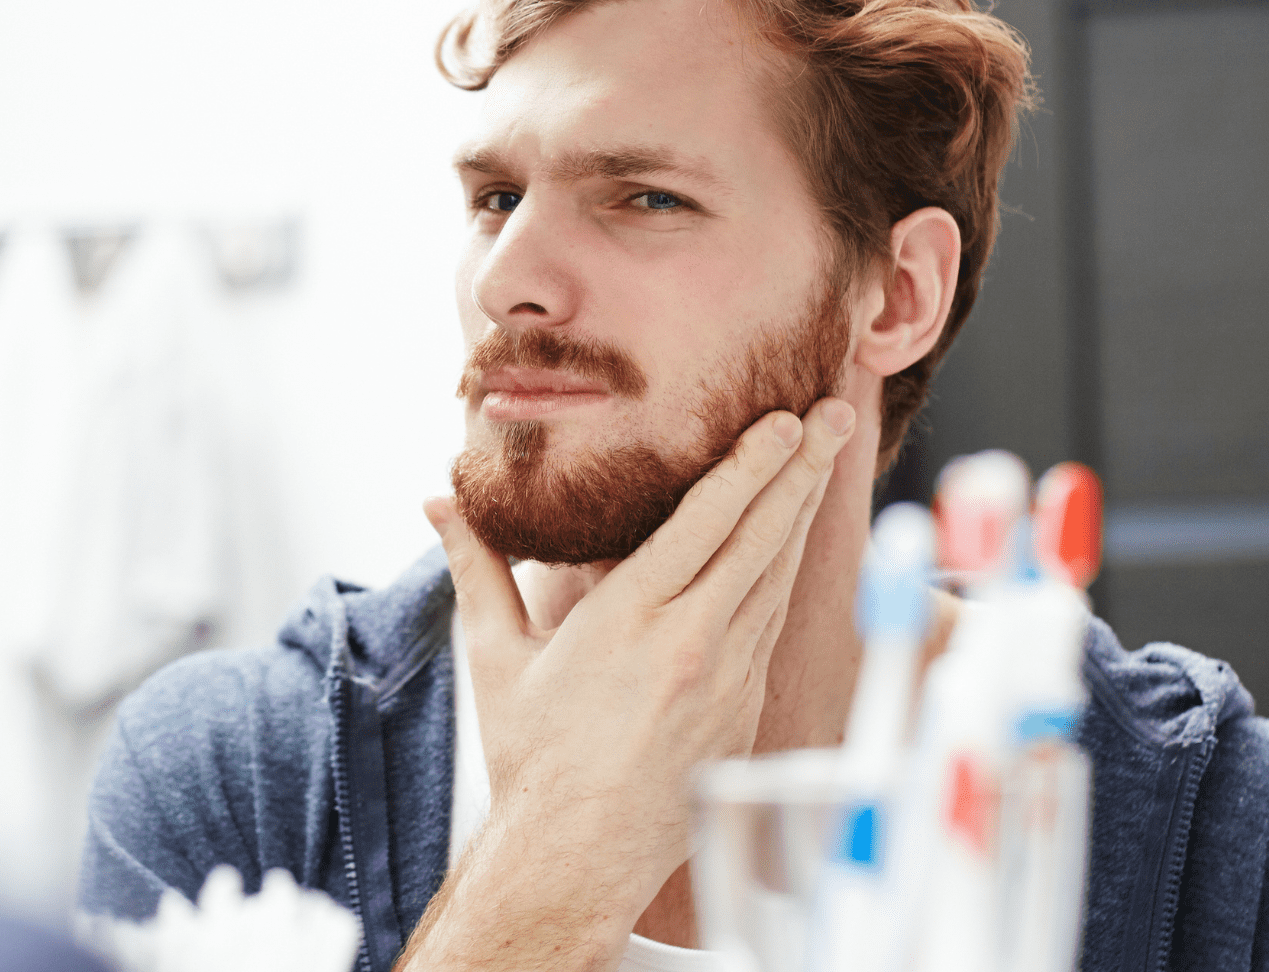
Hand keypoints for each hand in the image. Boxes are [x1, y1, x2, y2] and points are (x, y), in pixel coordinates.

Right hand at [395, 398, 854, 971]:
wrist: (574, 855)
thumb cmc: (531, 757)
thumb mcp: (494, 655)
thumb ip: (476, 568)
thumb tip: (437, 502)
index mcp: (629, 620)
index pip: (706, 522)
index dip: (750, 465)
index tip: (782, 422)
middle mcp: (690, 644)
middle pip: (761, 539)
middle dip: (801, 471)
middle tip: (831, 414)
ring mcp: (727, 681)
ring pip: (776, 580)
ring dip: (801, 517)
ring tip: (823, 463)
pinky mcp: (745, 714)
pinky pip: (770, 628)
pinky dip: (784, 578)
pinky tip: (791, 547)